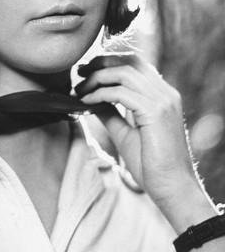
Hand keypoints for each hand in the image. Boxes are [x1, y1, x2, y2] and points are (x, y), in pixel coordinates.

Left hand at [75, 53, 196, 206]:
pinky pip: (120, 93)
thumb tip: (91, 99)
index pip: (134, 64)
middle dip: (100, 63)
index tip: (85, 71)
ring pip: (123, 73)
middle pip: (129, 62)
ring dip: (96, 78)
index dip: (108, 63)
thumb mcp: (125, 133)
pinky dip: (99, 94)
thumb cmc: (151, 165)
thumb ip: (110, 113)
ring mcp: (162, 100)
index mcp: (162, 95)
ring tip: (79, 90)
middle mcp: (165, 92)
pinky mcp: (155, 111)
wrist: (173, 189)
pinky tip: (86, 102)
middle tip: (78, 72)